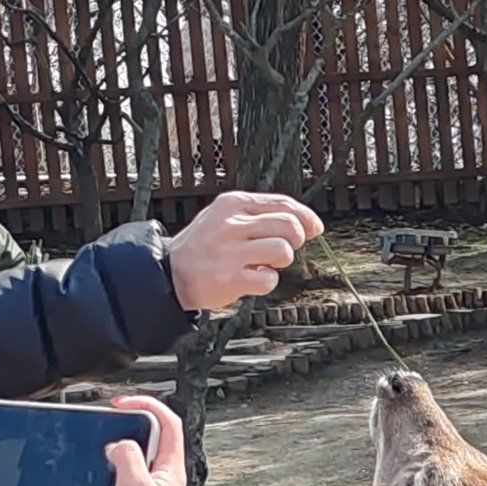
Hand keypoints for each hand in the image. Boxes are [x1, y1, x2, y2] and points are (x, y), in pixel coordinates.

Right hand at [63, 395, 187, 485]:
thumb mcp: (134, 484)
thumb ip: (126, 455)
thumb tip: (118, 445)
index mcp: (171, 469)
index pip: (168, 423)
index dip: (147, 405)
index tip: (122, 404)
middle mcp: (163, 483)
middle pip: (141, 449)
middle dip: (115, 446)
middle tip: (99, 443)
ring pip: (119, 480)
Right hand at [167, 190, 324, 312]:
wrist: (172, 272)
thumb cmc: (204, 246)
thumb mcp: (226, 216)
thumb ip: (261, 215)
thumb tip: (307, 223)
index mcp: (233, 204)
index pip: (283, 203)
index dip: (306, 217)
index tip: (314, 227)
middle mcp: (232, 224)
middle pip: (289, 226)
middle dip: (295, 240)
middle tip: (282, 249)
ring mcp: (230, 251)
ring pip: (283, 251)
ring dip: (280, 262)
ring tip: (263, 263)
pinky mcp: (230, 278)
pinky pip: (269, 279)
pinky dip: (266, 281)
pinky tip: (251, 277)